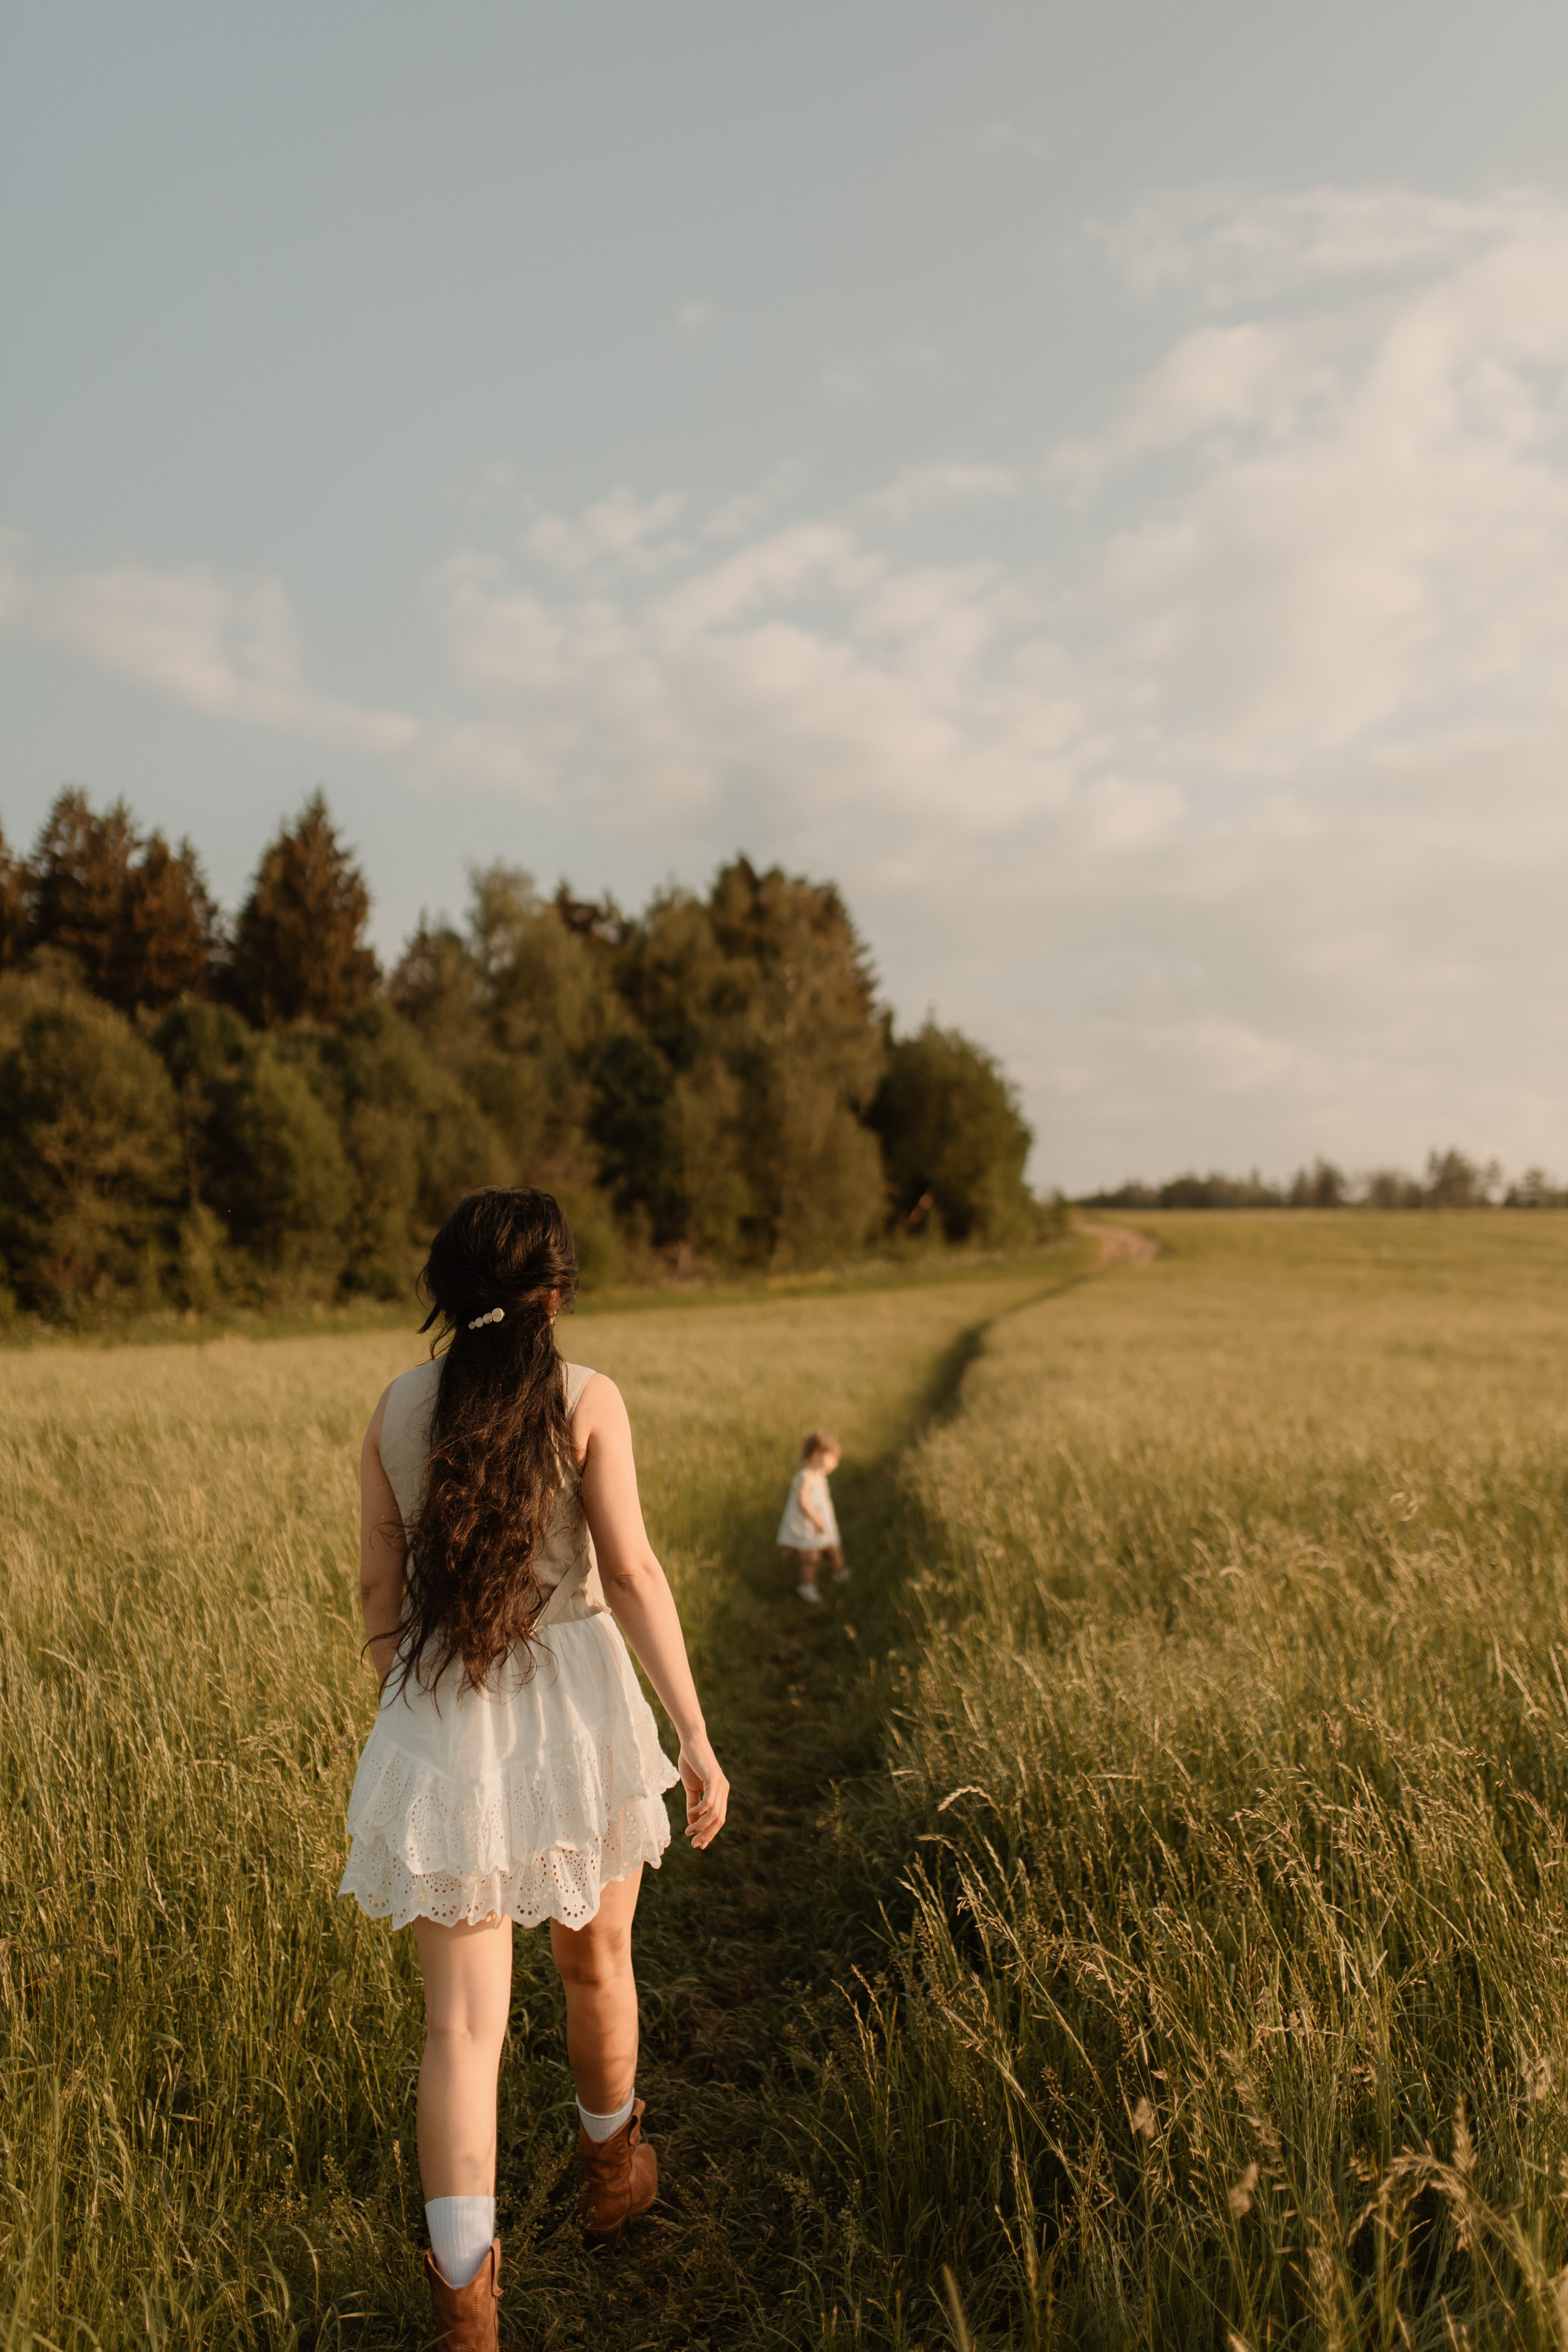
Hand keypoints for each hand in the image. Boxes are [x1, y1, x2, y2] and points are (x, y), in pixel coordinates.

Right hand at [677, 1734, 728, 1849]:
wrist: (691, 1742)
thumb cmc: (691, 1763)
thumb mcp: (691, 1788)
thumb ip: (693, 1804)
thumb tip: (692, 1822)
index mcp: (720, 1793)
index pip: (718, 1819)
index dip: (710, 1833)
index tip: (698, 1845)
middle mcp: (723, 1790)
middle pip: (719, 1820)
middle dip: (707, 1835)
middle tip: (694, 1844)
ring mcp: (720, 1784)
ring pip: (714, 1814)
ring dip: (701, 1826)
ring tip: (689, 1831)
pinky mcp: (713, 1778)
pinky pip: (709, 1801)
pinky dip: (700, 1811)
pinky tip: (691, 1815)